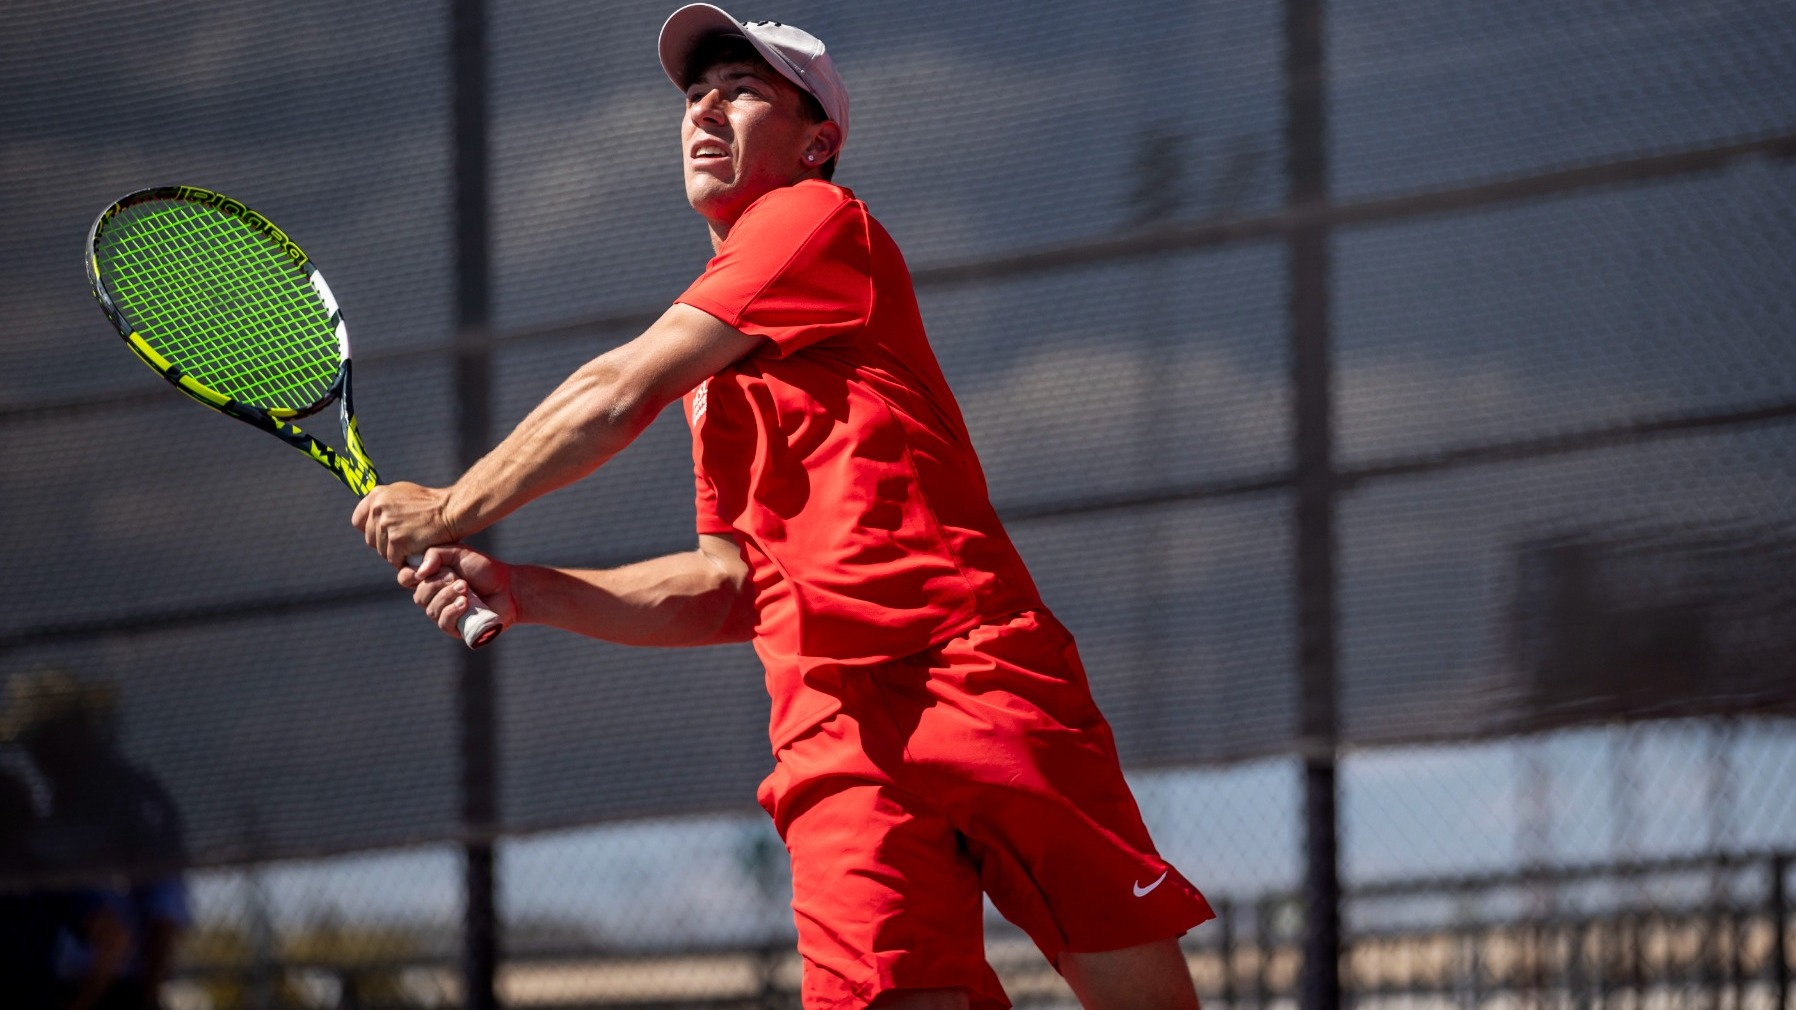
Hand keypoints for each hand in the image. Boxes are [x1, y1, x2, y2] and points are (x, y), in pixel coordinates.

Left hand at [352, 482, 456, 566]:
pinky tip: (416, 553)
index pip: (358, 520)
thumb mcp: (403, 493)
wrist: (452, 511)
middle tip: (405, 540)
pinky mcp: (397, 542)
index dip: (370, 529)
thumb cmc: (432, 503)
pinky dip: (405, 560)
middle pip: (370, 538)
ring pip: (381, 551)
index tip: (383, 532)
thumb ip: (385, 503)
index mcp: (377, 495)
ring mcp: (387, 525)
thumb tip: (371, 514)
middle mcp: (378, 509)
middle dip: (385, 542)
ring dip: (396, 553)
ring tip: (413, 545)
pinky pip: (394, 560)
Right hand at [401, 546, 518, 637]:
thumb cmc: (483, 569)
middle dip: (437, 585)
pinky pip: (444, 623)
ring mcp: (445, 614)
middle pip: (418, 596)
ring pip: (431, 610)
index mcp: (431, 579)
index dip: (409, 576)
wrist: (509, 586)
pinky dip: (452, 611)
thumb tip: (419, 571)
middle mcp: (434, 598)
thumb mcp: (458, 553)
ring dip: (447, 596)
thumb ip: (435, 554)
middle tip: (458, 578)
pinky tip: (465, 603)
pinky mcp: (457, 629)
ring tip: (466, 588)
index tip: (422, 571)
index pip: (406, 579)